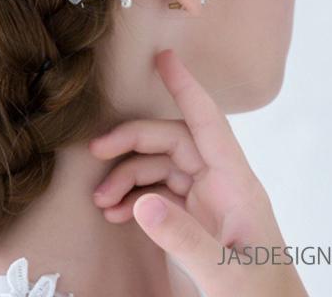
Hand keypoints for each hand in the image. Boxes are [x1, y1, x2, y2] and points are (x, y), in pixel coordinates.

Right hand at [88, 48, 307, 296]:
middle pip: (170, 141)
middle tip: (96, 152)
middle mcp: (217, 183)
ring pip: (157, 166)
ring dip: (125, 176)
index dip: (185, 87)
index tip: (163, 57)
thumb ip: (183, 237)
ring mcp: (202, 200)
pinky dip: (131, 198)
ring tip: (99, 199)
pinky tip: (114, 213)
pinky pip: (155, 193)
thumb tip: (141, 201)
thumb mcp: (223, 274)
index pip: (207, 122)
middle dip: (131, 142)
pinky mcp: (189, 219)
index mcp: (235, 183)